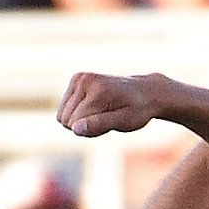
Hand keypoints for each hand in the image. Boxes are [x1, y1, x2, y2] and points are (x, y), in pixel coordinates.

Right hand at [56, 72, 177, 136]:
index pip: (76, 124)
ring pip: (62, 115)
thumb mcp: (125, 121)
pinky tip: (95, 107)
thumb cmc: (137, 110)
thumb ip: (100, 125)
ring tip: (102, 112)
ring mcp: (79, 78)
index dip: (92, 130)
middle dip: (84, 125)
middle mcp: (85, 80)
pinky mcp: (76, 79)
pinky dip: (77, 112)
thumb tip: (75, 129)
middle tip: (108, 117)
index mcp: (98, 91)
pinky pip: (64, 108)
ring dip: (80, 120)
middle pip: (66, 120)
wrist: (146, 91)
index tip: (112, 122)